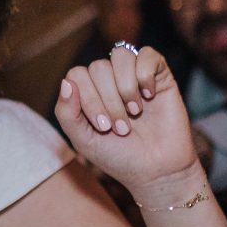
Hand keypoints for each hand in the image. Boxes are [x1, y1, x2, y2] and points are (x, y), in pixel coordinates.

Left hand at [55, 42, 199, 193]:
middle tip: (121, 128)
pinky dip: (146, 76)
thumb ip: (67, 114)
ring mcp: (135, 76)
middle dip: (108, 100)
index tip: (103, 127)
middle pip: (98, 67)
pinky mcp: (160, 76)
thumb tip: (66, 83)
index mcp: (89, 92)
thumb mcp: (84, 141)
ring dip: (125, 88)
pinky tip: (150, 96)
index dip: (88, 98)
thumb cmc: (119, 156)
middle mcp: (110, 80)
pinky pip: (148, 55)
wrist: (158, 170)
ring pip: (120, 56)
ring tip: (135, 112)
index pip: (77, 75)